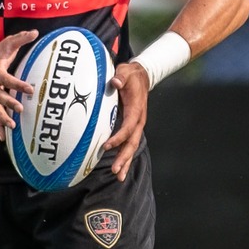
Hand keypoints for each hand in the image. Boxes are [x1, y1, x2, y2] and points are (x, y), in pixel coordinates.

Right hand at [0, 29, 38, 130]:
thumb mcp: (6, 44)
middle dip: (8, 103)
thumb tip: (35, 32)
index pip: (6, 79)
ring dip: (2, 118)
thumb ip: (20, 39)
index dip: (17, 84)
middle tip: (21, 109)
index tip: (31, 89)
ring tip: (12, 126)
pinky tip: (4, 139)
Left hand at [104, 61, 149, 180]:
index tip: (106, 146)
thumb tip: (115, 82)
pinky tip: (119, 169)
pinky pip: (128, 144)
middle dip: (124, 157)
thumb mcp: (125, 72)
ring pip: (131, 147)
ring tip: (119, 177)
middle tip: (116, 171)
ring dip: (125, 162)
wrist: (142, 77)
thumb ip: (120, 77)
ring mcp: (135, 125)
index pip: (128, 127)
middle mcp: (138, 120)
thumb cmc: (131, 75)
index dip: (118, 137)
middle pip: (132, 142)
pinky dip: (124, 157)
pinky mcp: (131, 127)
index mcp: (136, 109)